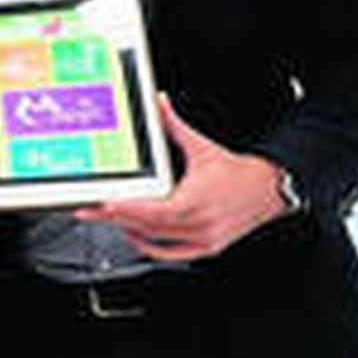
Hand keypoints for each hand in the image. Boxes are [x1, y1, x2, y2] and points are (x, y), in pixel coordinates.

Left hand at [76, 94, 290, 260]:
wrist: (270, 189)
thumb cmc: (238, 172)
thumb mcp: (201, 147)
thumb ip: (174, 126)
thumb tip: (158, 103)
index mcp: (196, 201)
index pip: (152, 211)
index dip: (125, 210)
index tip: (102, 205)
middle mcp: (199, 224)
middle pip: (146, 227)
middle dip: (113, 218)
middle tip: (88, 210)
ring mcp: (203, 239)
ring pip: (155, 241)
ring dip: (128, 231)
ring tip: (105, 218)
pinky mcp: (207, 248)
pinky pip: (170, 254)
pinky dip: (149, 246)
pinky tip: (132, 235)